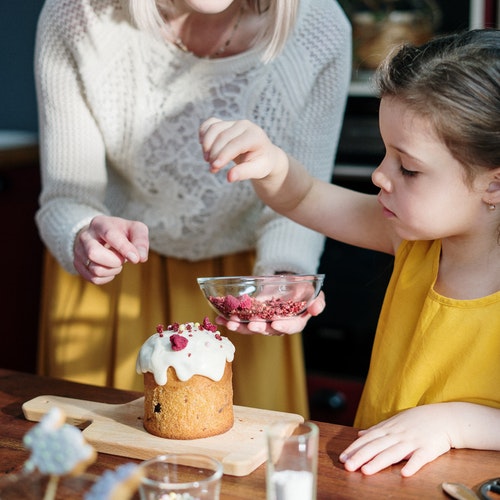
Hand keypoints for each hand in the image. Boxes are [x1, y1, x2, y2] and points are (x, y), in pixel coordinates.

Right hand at [74, 215, 148, 283]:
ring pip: (95, 269)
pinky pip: (93, 279)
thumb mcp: (135, 230)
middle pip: (94, 253)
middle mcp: (85, 236)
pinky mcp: (78, 264)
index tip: (136, 259)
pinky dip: (107, 278)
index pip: (110, 235)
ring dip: (113, 270)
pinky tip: (110, 269)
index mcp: (100, 224)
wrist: (101, 235)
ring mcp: (79, 251)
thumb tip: (141, 258)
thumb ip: (140, 241)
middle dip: (114, 261)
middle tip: (122, 259)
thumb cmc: (122, 232)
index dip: (124, 248)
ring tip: (117, 262)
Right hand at [199, 117, 285, 182]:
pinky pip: (210, 124)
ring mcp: (234, 122)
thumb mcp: (257, 170)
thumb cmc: (261, 163)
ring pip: (214, 128)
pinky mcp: (225, 123)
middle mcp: (245, 125)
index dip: (224, 155)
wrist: (262, 154)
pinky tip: (204, 147)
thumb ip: (244, 173)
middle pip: (223, 136)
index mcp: (255, 135)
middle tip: (212, 169)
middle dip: (214, 153)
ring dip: (207, 145)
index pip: (236, 144)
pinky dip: (203, 133)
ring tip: (207, 160)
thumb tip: (229, 177)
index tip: (214, 167)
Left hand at [215, 291, 324, 334]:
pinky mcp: (252, 317)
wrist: (287, 283)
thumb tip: (316, 309)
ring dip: (240, 326)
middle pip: (268, 330)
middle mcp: (278, 325)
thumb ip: (318, 301)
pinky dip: (231, 320)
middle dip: (258, 328)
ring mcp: (263, 322)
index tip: (275, 323)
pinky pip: (242, 321)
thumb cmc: (302, 289)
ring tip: (229, 322)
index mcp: (295, 322)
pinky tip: (220, 319)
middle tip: (251, 324)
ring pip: (252, 328)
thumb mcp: (312, 292)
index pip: (291, 327)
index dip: (283, 326)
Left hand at [339, 404, 455, 476]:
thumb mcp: (395, 421)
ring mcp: (413, 441)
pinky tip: (404, 474)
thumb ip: (377, 429)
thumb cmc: (417, 421)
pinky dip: (412, 465)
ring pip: (393, 453)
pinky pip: (420, 458)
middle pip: (376, 446)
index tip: (343, 457)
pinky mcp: (429, 449)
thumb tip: (360, 434)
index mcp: (389, 428)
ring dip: (379, 462)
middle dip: (360, 456)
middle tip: (347, 466)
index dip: (355, 448)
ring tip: (366, 471)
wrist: (445, 418)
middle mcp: (398, 434)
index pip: (368, 439)